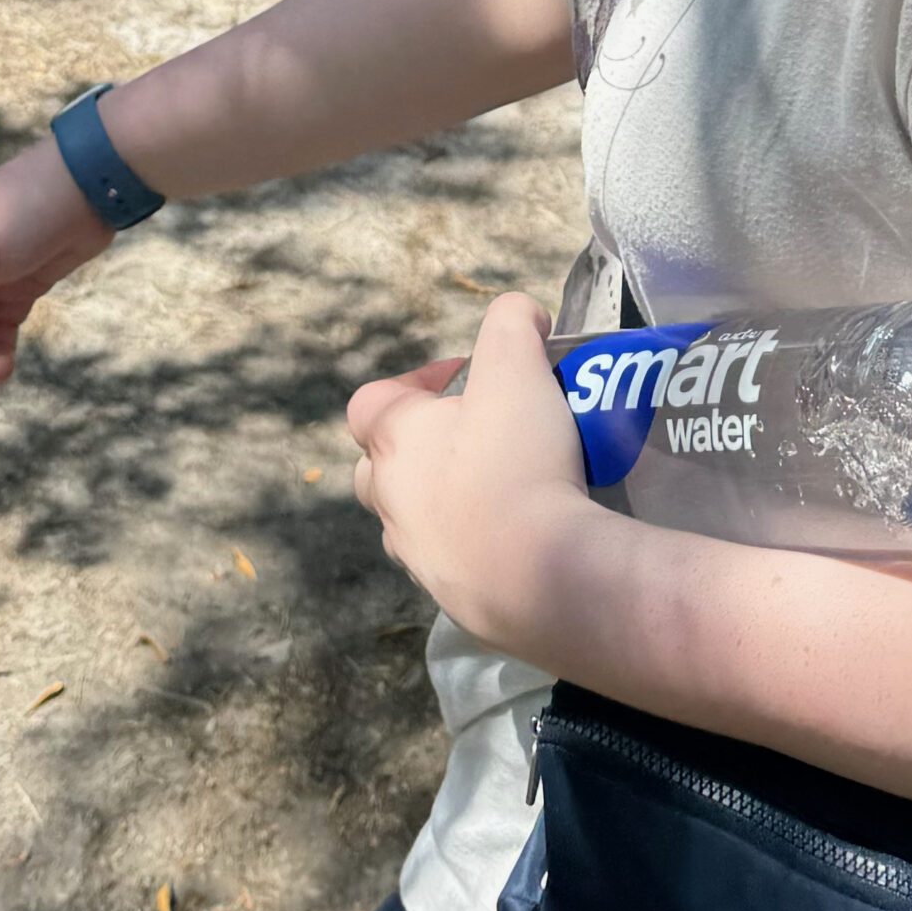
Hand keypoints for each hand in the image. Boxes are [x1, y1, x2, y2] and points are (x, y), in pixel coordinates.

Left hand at [345, 291, 592, 646]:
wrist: (542, 574)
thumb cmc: (517, 460)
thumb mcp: (518, 365)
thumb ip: (512, 321)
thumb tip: (520, 314)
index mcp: (393, 440)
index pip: (370, 402)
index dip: (411, 384)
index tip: (460, 381)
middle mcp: (389, 499)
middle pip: (377, 467)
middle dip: (415, 450)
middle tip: (471, 440)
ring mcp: (414, 554)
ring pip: (410, 519)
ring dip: (441, 500)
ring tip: (498, 490)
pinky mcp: (447, 596)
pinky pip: (448, 561)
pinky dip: (471, 546)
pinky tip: (517, 538)